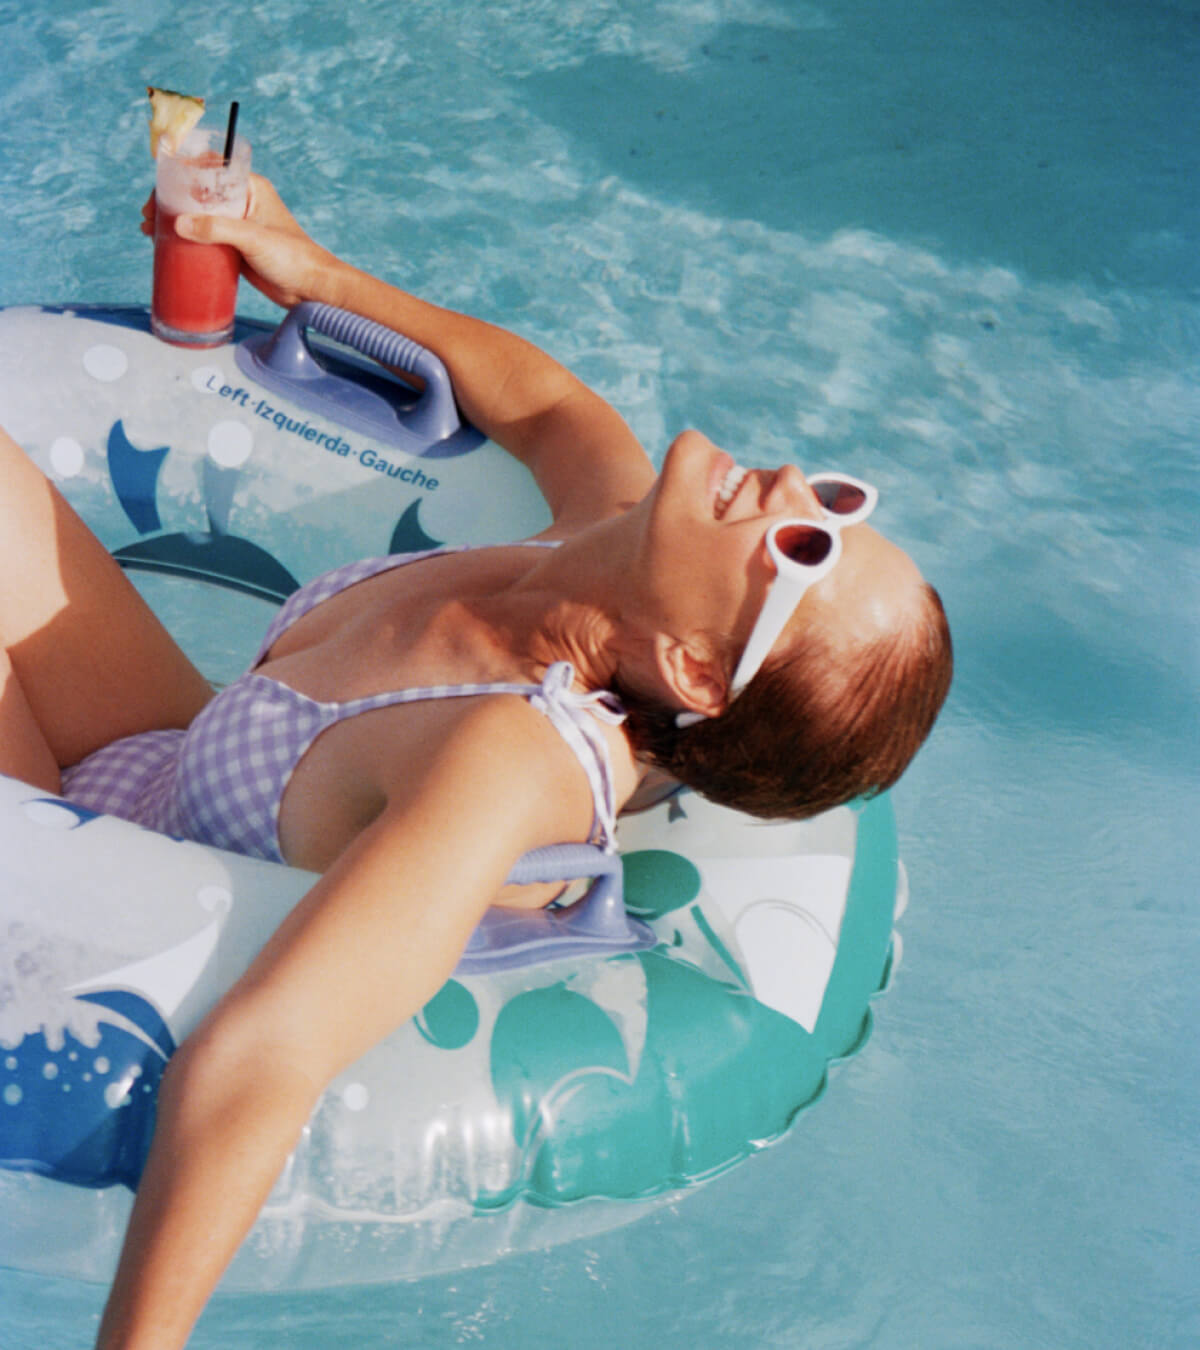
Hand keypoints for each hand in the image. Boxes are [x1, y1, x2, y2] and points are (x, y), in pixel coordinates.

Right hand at [140, 174, 341, 309]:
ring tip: (149, 230)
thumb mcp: (253, 238)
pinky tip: (166, 244)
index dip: (180, 174)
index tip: (159, 189)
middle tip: (148, 215)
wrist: (311, 289)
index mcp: (249, 187)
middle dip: (169, 201)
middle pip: (196, 193)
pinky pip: (204, 238)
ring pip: (197, 216)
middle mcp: (240, 202)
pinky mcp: (234, 248)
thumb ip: (218, 229)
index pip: (208, 169)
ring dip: (173, 221)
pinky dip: (185, 239)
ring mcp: (236, 225)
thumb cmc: (292, 257)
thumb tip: (179, 225)